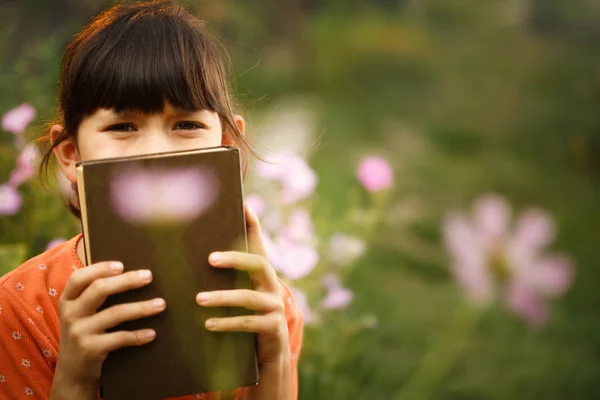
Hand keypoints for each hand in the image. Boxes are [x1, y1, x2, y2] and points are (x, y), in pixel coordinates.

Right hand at [51, 262, 165, 397]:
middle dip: (127, 281)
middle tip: (149, 276)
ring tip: (161, 304)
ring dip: (141, 308)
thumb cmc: (85, 333)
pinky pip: (119, 338)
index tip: (122, 265)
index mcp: (68, 300)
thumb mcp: (81, 313)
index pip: (78, 278)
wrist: (73, 373)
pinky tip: (152, 333)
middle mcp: (70, 314)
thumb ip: (94, 294)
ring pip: (115, 313)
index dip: (99, 268)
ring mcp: (79, 332)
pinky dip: (138, 335)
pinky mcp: (90, 350)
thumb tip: (131, 273)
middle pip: (99, 289)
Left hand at [196, 204, 290, 365]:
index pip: (259, 245)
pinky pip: (248, 323)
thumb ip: (231, 277)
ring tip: (198, 299)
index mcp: (264, 275)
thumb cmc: (250, 318)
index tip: (244, 206)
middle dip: (236, 258)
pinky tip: (207, 324)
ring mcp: (275, 307)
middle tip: (210, 259)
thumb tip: (202, 254)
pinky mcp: (272, 328)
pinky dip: (227, 323)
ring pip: (248, 297)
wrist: (271, 352)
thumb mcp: (243, 295)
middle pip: (258, 264)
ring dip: (222, 298)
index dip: (254, 226)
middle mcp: (273, 286)